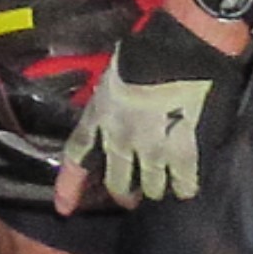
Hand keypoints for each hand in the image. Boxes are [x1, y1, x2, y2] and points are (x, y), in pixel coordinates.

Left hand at [55, 2, 252, 210]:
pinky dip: (185, 186)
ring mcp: (153, 150)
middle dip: (123, 194)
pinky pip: (183, 186)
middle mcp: (121, 139)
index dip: (69, 185)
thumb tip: (118, 121)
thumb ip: (113, 106)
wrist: (187, 45)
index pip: (77, 156)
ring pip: (152, 190)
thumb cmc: (152, 49)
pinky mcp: (185, 154)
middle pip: (117, 184)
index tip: (64, 208)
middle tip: (132, 196)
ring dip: (157, 189)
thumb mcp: (116, 76)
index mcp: (100, 115)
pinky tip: (188, 181)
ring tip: (164, 182)